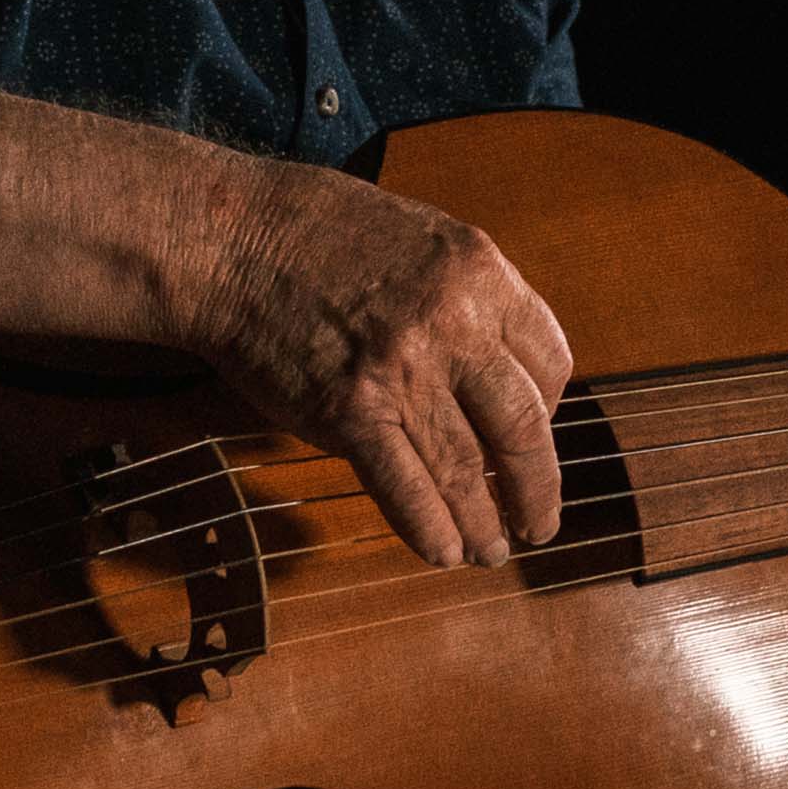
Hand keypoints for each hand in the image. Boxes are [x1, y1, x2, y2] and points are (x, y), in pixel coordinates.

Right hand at [183, 156, 570, 567]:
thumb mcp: (426, 241)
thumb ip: (469, 302)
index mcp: (481, 272)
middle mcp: (454, 324)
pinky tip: (445, 553)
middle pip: (524, 427)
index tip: (536, 434)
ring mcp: (402, 372)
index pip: (551, 360)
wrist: (236, 240)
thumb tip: (501, 377)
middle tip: (540, 523)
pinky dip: (431, 530)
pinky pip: (406, 488)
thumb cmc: (325, 235)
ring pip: (466, 470)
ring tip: (492, 551)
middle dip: (537, 488)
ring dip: (485, 524)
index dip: (551, 409)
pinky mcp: (349, 413)